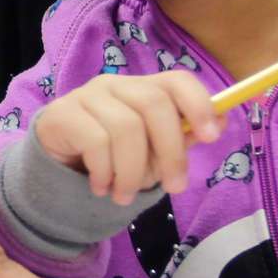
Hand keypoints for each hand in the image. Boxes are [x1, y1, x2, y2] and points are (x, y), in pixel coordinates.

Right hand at [33, 73, 222, 202]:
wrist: (57, 163)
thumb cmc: (112, 155)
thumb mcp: (151, 151)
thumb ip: (181, 136)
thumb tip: (220, 121)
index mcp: (144, 88)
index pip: (176, 80)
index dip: (199, 103)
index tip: (212, 136)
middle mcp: (116, 84)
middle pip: (153, 104)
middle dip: (171, 150)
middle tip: (176, 187)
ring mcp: (86, 95)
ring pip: (125, 128)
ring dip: (132, 171)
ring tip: (125, 197)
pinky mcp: (62, 113)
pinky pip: (95, 142)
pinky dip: (104, 172)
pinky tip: (101, 187)